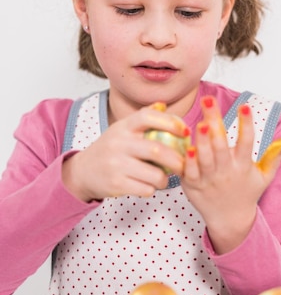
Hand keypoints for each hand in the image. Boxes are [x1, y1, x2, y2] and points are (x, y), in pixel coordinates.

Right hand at [62, 103, 189, 200]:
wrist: (82, 172)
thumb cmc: (109, 150)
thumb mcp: (121, 130)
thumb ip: (142, 118)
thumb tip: (163, 105)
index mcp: (123, 127)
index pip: (147, 117)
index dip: (170, 122)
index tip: (185, 131)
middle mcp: (119, 143)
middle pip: (156, 150)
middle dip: (177, 160)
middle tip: (183, 165)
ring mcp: (116, 164)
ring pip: (154, 174)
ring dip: (165, 179)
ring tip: (164, 178)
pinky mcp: (116, 184)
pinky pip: (145, 189)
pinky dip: (152, 189)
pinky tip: (149, 186)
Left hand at [181, 96, 280, 253]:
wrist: (230, 220)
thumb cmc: (247, 194)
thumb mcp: (264, 178)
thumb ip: (273, 158)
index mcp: (243, 166)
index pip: (246, 142)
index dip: (246, 124)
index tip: (245, 107)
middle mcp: (226, 171)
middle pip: (221, 145)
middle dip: (215, 121)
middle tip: (210, 101)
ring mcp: (209, 179)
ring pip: (205, 158)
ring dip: (202, 140)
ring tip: (201, 122)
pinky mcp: (193, 185)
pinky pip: (190, 172)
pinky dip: (189, 160)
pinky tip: (187, 146)